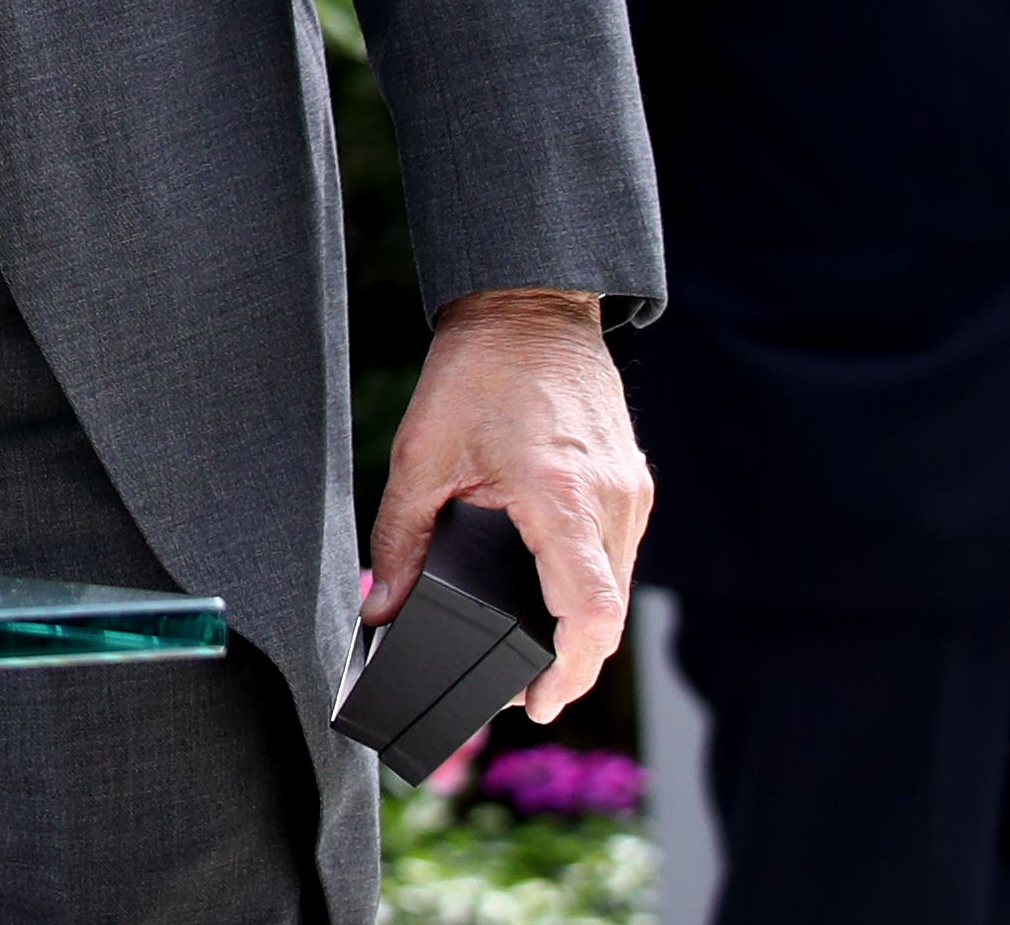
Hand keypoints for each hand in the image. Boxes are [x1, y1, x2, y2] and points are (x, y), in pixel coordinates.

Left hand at [369, 287, 649, 720]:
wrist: (530, 310)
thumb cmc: (477, 371)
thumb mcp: (421, 454)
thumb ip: (400, 538)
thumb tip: (381, 609)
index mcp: (559, 493)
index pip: (591, 610)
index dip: (570, 668)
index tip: (540, 701)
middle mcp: (609, 499)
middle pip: (608, 614)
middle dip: (570, 664)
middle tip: (523, 695)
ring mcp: (628, 493)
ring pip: (619, 590)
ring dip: (583, 631)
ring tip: (533, 660)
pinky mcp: (630, 485)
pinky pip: (618, 557)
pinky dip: (592, 590)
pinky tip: (554, 603)